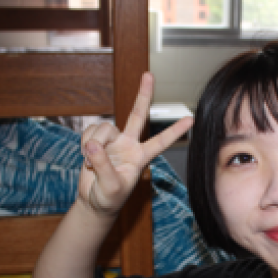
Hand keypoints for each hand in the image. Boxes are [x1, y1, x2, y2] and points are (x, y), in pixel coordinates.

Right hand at [78, 72, 192, 216]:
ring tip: (91, 162)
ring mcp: (113, 141)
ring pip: (104, 127)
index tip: (192, 119)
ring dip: (94, 142)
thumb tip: (94, 144)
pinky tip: (86, 157)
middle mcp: (129, 144)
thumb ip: (103, 165)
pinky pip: (89, 132)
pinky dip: (84, 143)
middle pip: (137, 114)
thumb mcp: (110, 186)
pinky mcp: (96, 141)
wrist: (94, 202)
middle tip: (149, 74)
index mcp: (140, 157)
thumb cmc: (109, 198)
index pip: (161, 141)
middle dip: (143, 95)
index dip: (175, 130)